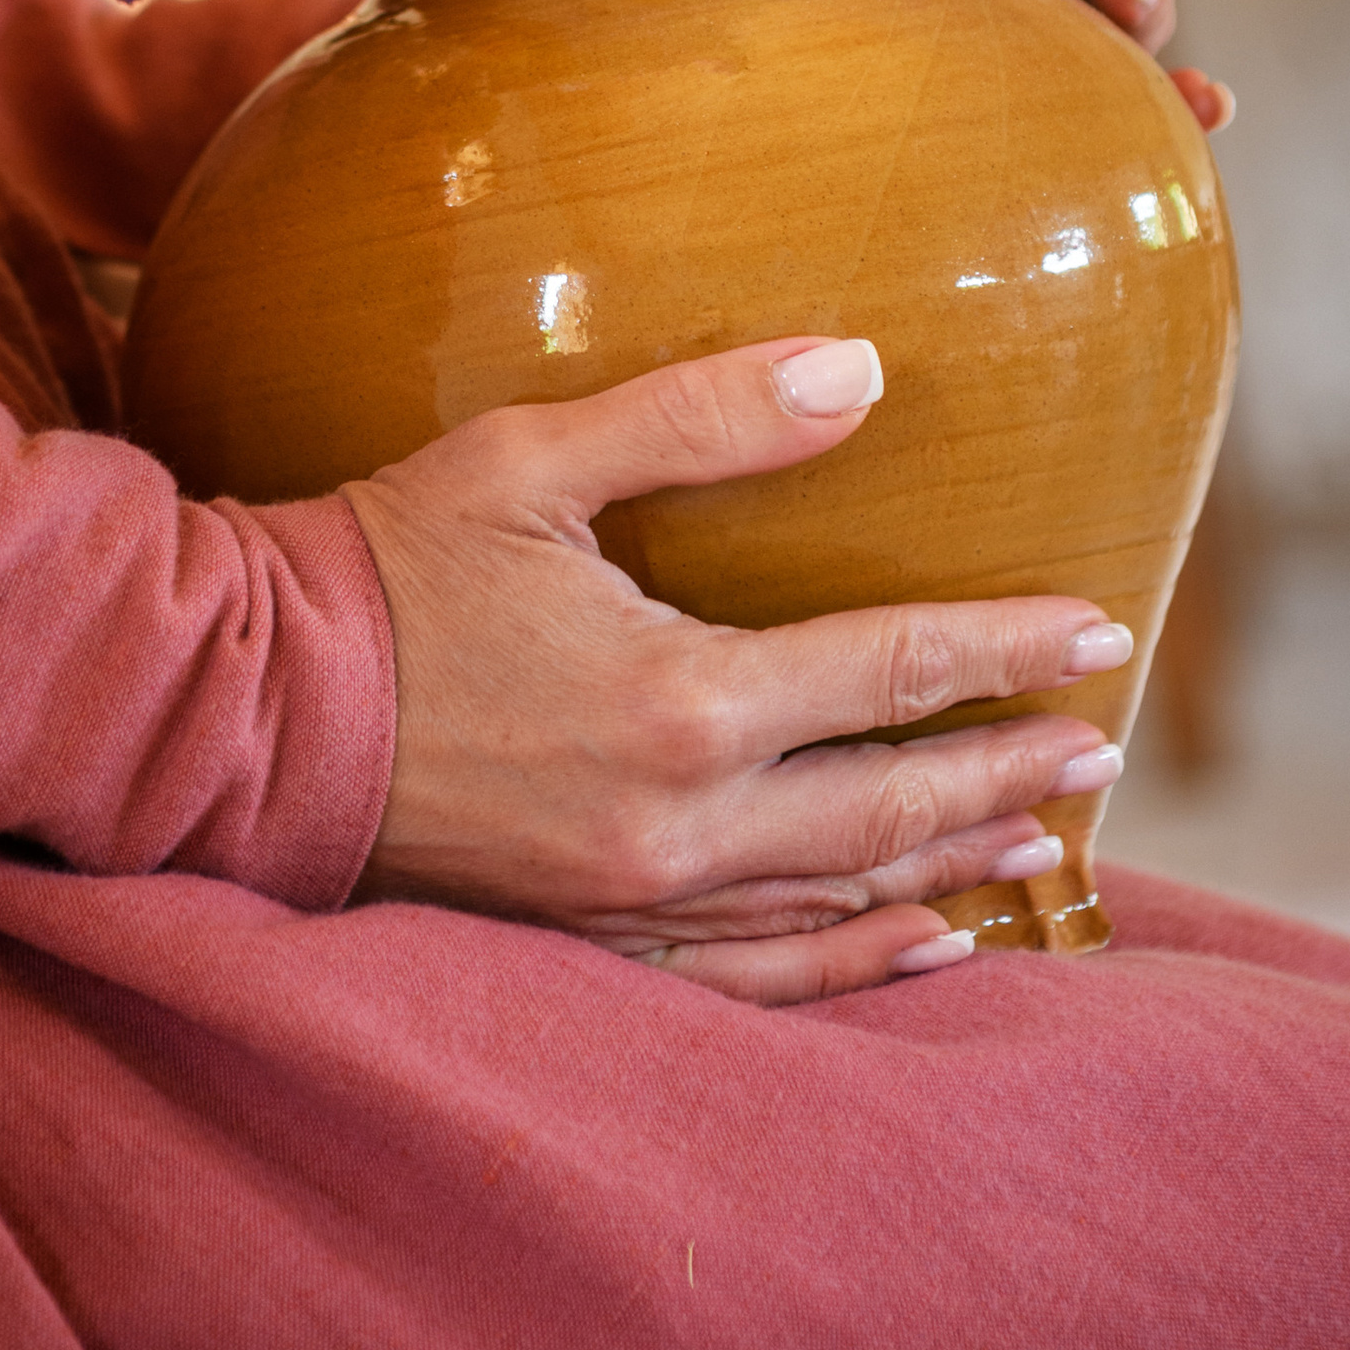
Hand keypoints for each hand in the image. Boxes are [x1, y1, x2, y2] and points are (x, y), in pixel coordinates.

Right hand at [346, 334, 1129, 1005]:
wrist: (246, 709)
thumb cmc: (388, 562)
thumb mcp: (539, 460)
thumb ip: (706, 418)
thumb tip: (858, 369)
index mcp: (684, 698)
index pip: (894, 666)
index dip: (1006, 649)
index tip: (1101, 635)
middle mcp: (681, 822)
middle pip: (895, 801)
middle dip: (1008, 772)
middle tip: (1103, 751)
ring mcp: (638, 903)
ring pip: (841, 896)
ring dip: (953, 865)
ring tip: (1046, 846)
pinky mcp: (592, 945)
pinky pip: (758, 980)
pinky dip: (854, 966)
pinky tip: (924, 946)